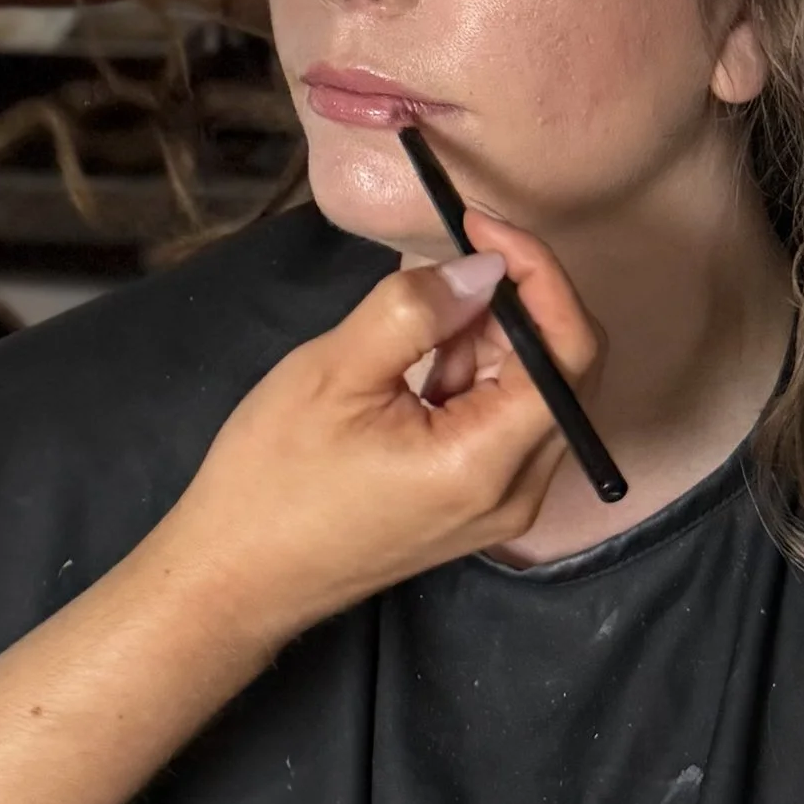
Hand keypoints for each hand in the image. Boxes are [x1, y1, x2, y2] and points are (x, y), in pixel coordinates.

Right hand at [153, 212, 599, 648]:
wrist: (235, 575)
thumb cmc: (274, 475)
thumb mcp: (335, 371)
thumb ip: (415, 311)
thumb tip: (485, 268)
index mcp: (487, 463)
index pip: (568, 352)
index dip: (539, 275)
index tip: (481, 227)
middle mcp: (516, 492)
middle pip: (563, 373)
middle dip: (516, 302)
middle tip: (450, 256)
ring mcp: (499, 506)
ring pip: (533, 393)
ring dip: (489, 337)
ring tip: (412, 318)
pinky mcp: (474, 505)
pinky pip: (502, 421)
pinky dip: (473, 373)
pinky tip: (415, 361)